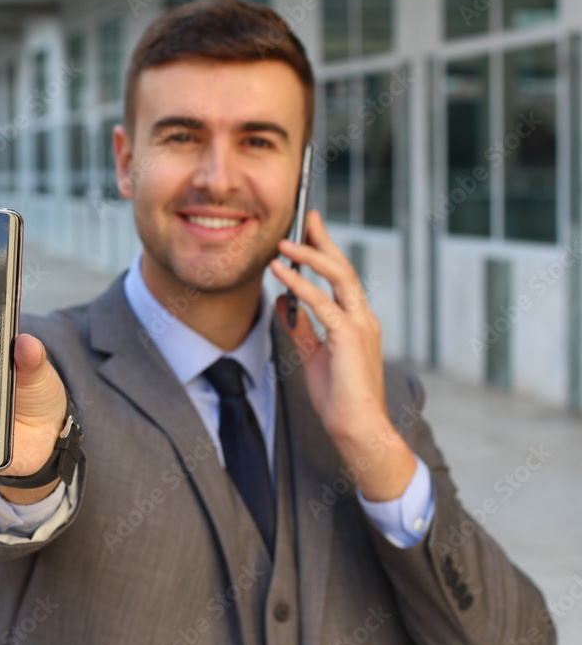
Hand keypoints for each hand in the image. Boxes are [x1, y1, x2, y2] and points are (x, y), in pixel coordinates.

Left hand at [268, 211, 414, 501]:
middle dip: (324, 240)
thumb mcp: (313, 355)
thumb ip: (301, 327)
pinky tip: (281, 270)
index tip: (311, 229)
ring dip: (309, 255)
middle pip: (343, 268)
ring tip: (283, 242)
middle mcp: (363, 318)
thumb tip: (283, 302)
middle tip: (306, 215)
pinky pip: (322, 302)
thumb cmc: (338, 398)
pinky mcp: (350, 337)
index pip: (342, 277)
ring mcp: (360, 325)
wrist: (358, 429)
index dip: (326, 251)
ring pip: (338, 277)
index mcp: (358, 321)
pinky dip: (300, 283)